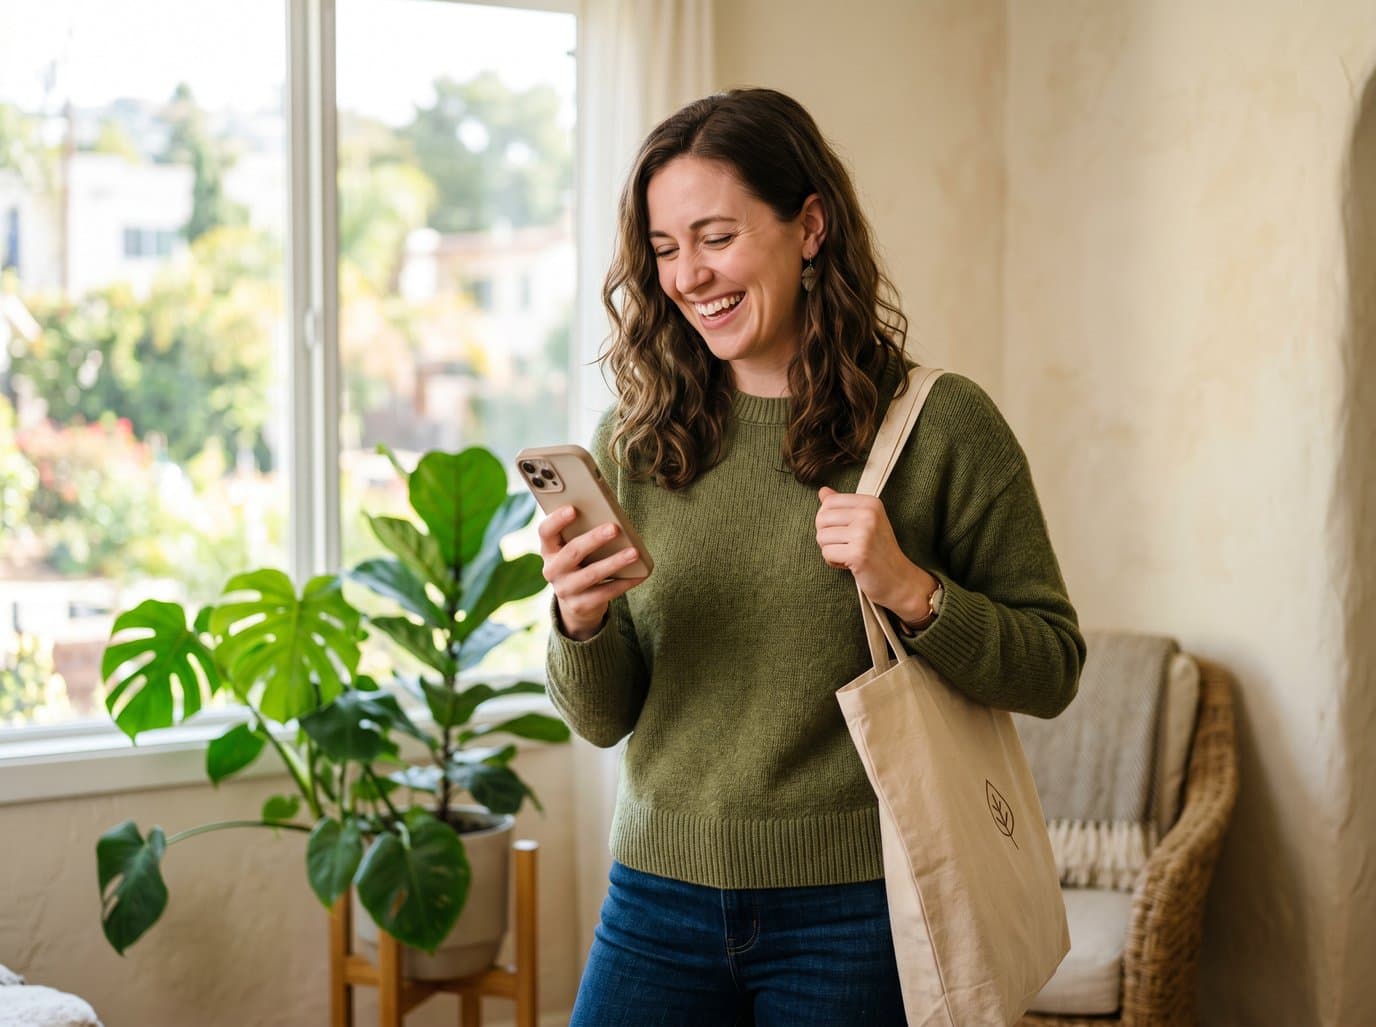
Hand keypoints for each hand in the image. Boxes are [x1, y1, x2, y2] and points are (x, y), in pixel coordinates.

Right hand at [537, 505, 646, 640]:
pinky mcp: (580, 605)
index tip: (573, 509)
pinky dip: (624, 582)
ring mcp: (565, 590)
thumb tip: (610, 517)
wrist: (577, 602)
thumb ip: (583, 531)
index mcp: (549, 549)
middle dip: (594, 539)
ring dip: (614, 562)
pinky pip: (605, 593)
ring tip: (634, 552)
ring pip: (591, 574)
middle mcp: (552, 570)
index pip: (545, 531)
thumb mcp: (575, 547)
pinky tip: (639, 574)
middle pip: (572, 552)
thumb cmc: (581, 562)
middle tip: (614, 528)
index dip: (557, 520)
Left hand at [815, 486, 936, 623]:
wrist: (900, 580)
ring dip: (831, 550)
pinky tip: (851, 564)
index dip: (829, 520)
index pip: (829, 502)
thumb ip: (843, 506)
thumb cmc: (879, 551)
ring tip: (850, 554)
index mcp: (871, 503)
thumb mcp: (865, 522)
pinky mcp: (858, 553)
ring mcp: (864, 533)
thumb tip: (822, 491)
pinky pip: (827, 553)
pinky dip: (834, 562)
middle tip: (847, 545)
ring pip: (821, 537)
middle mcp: (868, 514)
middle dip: (827, 536)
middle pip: (821, 518)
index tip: (846, 531)